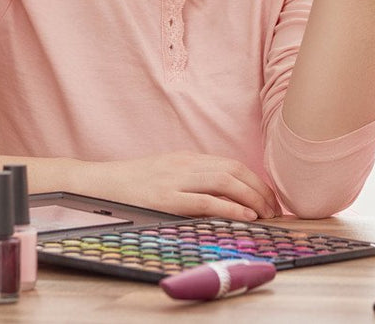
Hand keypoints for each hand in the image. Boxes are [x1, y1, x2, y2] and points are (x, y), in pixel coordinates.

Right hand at [86, 152, 279, 220]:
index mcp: (188, 159)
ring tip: (265, 214)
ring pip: (225, 182)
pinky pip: (204, 201)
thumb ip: (193, 180)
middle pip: (234, 170)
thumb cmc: (134, 183)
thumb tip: (223, 195)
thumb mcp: (168, 174)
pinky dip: (229, 207)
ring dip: (251, 198)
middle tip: (274, 209)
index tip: (269, 198)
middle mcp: (186, 165)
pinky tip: (245, 216)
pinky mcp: (166, 199)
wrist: (101, 183)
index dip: (256, 181)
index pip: (232, 165)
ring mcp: (176, 181)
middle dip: (260, 189)